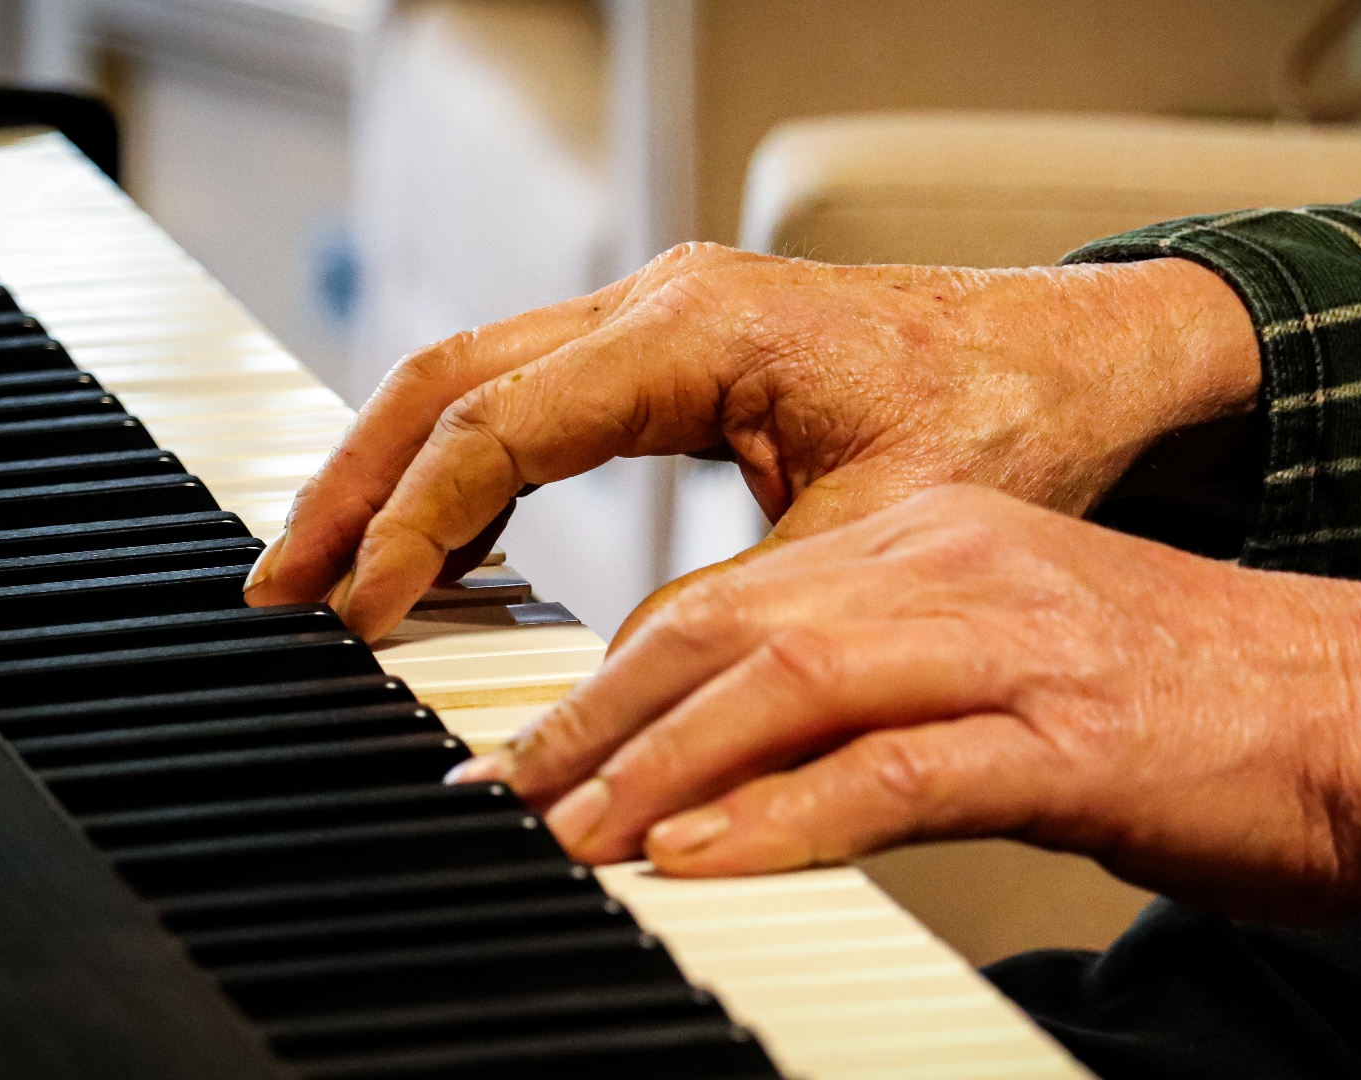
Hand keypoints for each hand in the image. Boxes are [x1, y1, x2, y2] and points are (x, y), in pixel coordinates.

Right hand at [240, 244, 1258, 640]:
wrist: (1082, 361)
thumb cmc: (1009, 422)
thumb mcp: (871, 539)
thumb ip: (736, 607)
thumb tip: (619, 680)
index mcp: (696, 328)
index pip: (498, 424)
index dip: (413, 524)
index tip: (360, 619)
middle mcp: (662, 303)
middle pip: (450, 378)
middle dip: (355, 486)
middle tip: (278, 590)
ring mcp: (665, 318)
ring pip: (480, 378)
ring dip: (398, 472)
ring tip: (332, 574)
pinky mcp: (680, 351)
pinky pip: (539, 396)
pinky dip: (474, 467)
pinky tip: (452, 543)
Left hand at [451, 486, 1360, 921]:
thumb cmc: (1199, 698)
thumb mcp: (1016, 653)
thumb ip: (885, 683)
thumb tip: (755, 759)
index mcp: (937, 533)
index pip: (731, 592)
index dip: (614, 673)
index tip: (540, 746)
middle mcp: (952, 563)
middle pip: (722, 625)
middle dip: (593, 717)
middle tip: (501, 790)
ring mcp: (1006, 643)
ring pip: (780, 682)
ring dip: (652, 765)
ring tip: (560, 829)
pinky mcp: (1062, 737)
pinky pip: (886, 769)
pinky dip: (777, 817)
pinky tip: (697, 860)